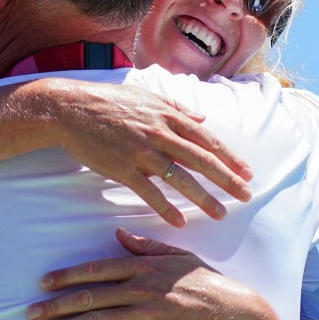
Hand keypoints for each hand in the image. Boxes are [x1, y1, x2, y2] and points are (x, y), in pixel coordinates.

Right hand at [25, 78, 252, 226]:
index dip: (229, 157)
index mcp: (168, 116)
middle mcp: (159, 134)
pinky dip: (165, 208)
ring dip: (203, 198)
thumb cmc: (109, 101)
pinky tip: (180, 222)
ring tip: (221, 214)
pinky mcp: (122, 169)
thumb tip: (202, 118)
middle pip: (201, 159)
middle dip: (227, 179)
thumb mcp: (147, 97)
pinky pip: (149, 192)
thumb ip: (176, 108)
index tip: (247, 172)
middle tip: (246, 195)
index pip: (207, 139)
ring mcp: (141, 153)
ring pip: (180, 179)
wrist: (71, 110)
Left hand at [26, 228, 266, 319]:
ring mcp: (145, 314)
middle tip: (31, 311)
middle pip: (90, 296)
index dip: (68, 275)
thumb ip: (146, 247)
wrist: (232, 315)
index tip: (44, 281)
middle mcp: (140, 288)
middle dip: (56, 303)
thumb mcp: (177, 256)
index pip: (97, 269)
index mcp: (143, 266)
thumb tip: (120, 235)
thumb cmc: (204, 282)